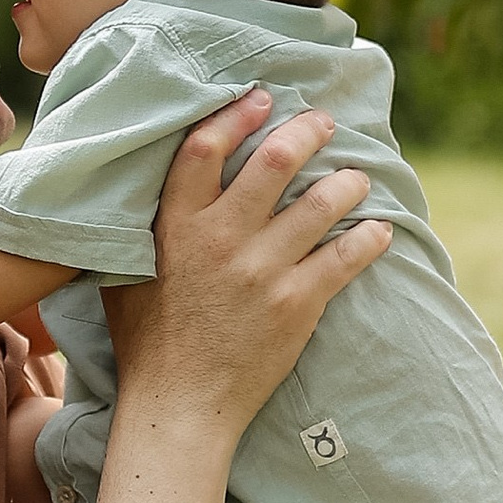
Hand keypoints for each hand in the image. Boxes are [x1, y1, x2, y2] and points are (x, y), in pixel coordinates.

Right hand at [104, 92, 389, 443]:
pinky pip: (344, 258)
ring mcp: (262, 271)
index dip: (237, 114)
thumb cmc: (147, 340)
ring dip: (346, 182)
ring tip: (357, 176)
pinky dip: (368, 238)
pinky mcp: (296, 304)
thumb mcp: (124, 272)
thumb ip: (140, 225)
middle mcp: (220, 239)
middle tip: (324, 122)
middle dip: (307, 131)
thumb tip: (142, 183)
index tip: (262, 98)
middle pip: (274, 161)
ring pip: (319, 204)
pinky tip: (379, 230)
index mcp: (175, 225)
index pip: (206, 148)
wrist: (179, 404)